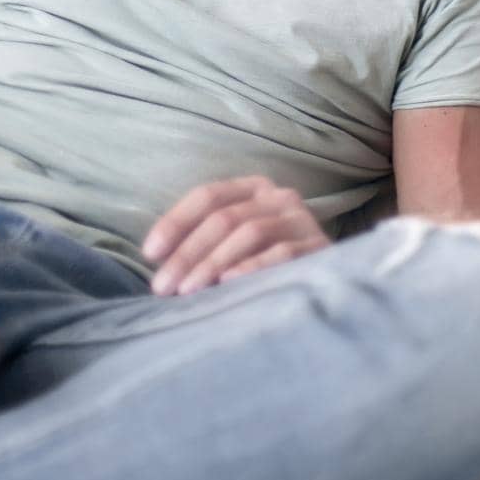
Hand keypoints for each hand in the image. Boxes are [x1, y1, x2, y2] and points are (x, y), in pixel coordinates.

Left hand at [142, 175, 330, 295]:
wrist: (329, 281)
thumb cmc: (269, 262)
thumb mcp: (237, 243)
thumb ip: (206, 242)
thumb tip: (159, 262)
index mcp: (253, 188)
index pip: (208, 195)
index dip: (175, 222)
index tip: (150, 254)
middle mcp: (278, 197)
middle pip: (224, 217)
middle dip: (188, 253)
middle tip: (163, 286)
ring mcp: (300, 220)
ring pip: (249, 232)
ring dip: (213, 263)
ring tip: (188, 291)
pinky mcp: (317, 246)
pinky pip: (280, 254)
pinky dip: (251, 268)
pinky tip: (227, 284)